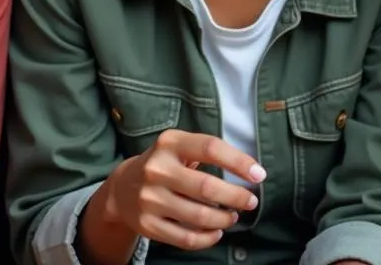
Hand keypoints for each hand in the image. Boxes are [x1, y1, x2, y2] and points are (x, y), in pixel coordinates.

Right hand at [103, 130, 266, 250]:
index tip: (259, 175)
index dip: (238, 162)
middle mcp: (157, 169)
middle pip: (207, 187)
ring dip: (224, 219)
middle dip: (236, 197)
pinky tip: (216, 232)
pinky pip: (186, 238)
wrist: (122, 188)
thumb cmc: (164, 163)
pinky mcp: (148, 225)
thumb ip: (208, 151)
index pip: (211, 148)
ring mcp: (150, 198)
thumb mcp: (178, 146)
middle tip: (250, 201)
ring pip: (199, 216)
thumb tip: (250, 170)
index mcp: (170, 143)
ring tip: (232, 216)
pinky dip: (207, 238)